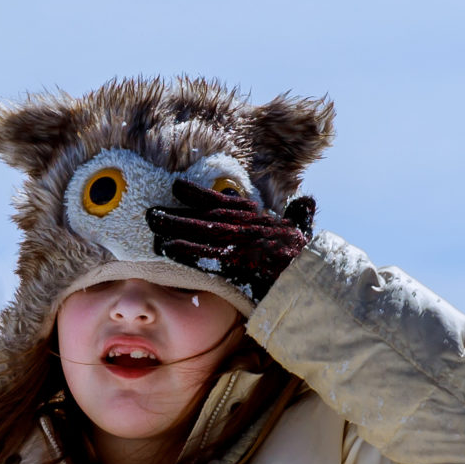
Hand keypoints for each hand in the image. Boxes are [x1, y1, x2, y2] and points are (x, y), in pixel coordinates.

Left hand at [145, 183, 317, 304]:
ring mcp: (244, 242)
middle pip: (206, 216)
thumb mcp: (305, 233)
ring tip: (152, 224)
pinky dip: (187, 250)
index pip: (225, 203)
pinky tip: (168, 248)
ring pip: (203, 231)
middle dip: (178, 213)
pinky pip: (208, 254)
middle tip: (150, 212)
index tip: (176, 187)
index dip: (199, 194)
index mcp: (260, 219)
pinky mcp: (240, 262)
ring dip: (176, 227)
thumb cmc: (309, 259)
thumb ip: (300, 215)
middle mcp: (250, 226)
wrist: (315, 276)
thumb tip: (306, 200)